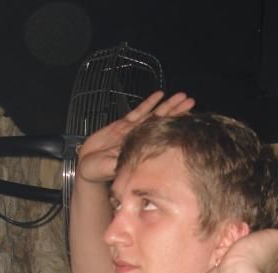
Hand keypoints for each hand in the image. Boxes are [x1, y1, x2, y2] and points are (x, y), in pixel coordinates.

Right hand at [76, 91, 194, 183]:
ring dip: (167, 105)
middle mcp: (140, 138)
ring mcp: (132, 131)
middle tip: (191, 100)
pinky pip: (138, 112)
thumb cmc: (99, 172)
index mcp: (140, 149)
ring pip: (153, 114)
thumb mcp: (111, 168)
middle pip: (162, 121)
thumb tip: (134, 157)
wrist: (87, 168)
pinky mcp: (122, 125)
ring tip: (182, 95)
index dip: (176, 125)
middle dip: (176, 111)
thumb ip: (122, 162)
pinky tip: (159, 94)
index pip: (162, 135)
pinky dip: (149, 103)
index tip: (191, 118)